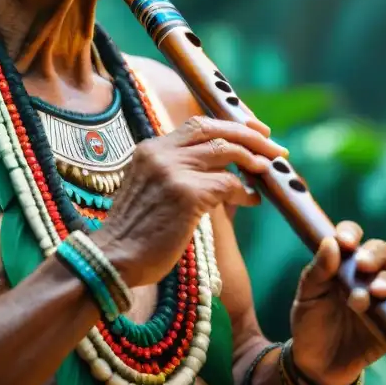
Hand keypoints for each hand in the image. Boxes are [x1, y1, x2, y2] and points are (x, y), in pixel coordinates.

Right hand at [92, 116, 284, 286]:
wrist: (112, 260)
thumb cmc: (135, 235)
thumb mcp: (151, 190)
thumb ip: (179, 174)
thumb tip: (226, 173)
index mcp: (151, 149)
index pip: (198, 125)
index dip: (230, 125)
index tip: (254, 130)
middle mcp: (160, 152)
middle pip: (215, 129)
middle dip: (250, 135)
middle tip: (273, 147)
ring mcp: (172, 170)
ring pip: (226, 151)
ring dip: (253, 159)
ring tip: (268, 170)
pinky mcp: (186, 193)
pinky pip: (228, 184)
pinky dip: (244, 192)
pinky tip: (252, 200)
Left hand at [288, 222, 385, 384]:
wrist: (319, 365)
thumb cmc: (311, 324)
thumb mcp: (307, 297)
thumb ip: (317, 271)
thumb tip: (331, 243)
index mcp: (344, 263)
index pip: (352, 236)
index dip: (351, 232)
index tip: (344, 241)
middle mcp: (368, 274)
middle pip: (382, 251)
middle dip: (374, 255)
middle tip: (363, 266)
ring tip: (372, 294)